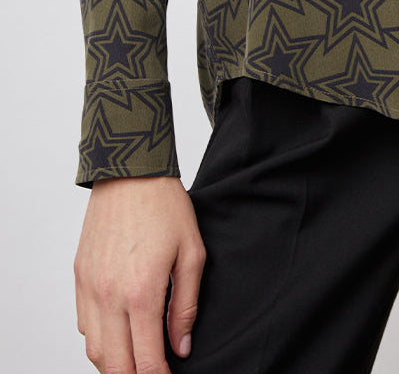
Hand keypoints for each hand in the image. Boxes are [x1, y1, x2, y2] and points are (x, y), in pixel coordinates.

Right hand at [74, 175, 206, 371]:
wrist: (130, 171)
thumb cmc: (166, 206)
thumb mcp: (192, 253)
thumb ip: (186, 305)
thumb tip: (181, 347)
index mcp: (142, 293)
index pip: (145, 361)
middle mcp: (109, 296)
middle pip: (115, 364)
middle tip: (154, 372)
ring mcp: (90, 287)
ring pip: (94, 349)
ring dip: (114, 363)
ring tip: (136, 359)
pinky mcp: (79, 276)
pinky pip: (83, 324)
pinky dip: (99, 338)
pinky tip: (118, 332)